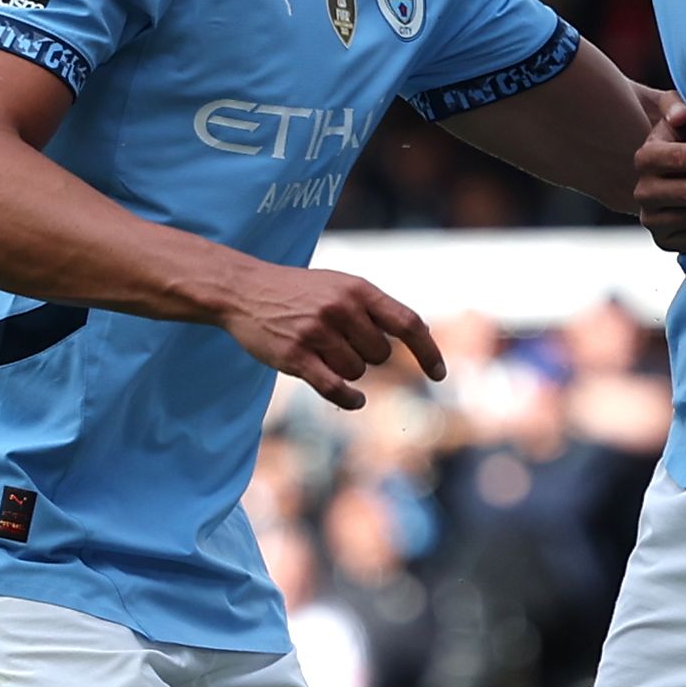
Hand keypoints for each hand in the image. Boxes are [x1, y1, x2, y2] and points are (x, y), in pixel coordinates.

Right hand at [222, 264, 447, 408]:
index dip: (428, 352)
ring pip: (357, 372)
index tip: (440, 374)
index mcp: (358, 289)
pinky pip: (335, 388)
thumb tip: (419, 333)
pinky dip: (349, 398)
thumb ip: (375, 307)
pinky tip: (356, 401)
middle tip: (341, 343)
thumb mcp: (340, 285)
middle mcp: (341, 308)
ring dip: (346, 370)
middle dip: (367, 357)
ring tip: (321, 351)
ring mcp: (317, 332)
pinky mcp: (296, 356)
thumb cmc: (299, 292)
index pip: (407, 323)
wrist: (245, 291)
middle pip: (380, 356)